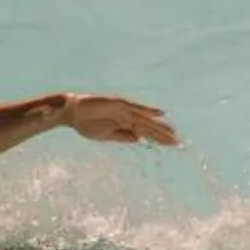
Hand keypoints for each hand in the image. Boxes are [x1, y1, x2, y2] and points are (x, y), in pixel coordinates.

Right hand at [62, 96, 178, 146]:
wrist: (72, 113)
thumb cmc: (86, 124)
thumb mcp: (106, 135)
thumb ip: (122, 136)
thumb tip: (139, 138)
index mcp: (124, 125)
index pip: (146, 132)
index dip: (159, 139)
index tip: (172, 145)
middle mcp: (127, 116)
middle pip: (149, 126)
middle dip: (163, 134)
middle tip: (178, 142)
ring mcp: (124, 109)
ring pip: (145, 118)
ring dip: (159, 125)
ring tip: (173, 132)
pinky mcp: (119, 103)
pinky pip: (136, 108)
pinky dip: (148, 110)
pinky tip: (160, 113)